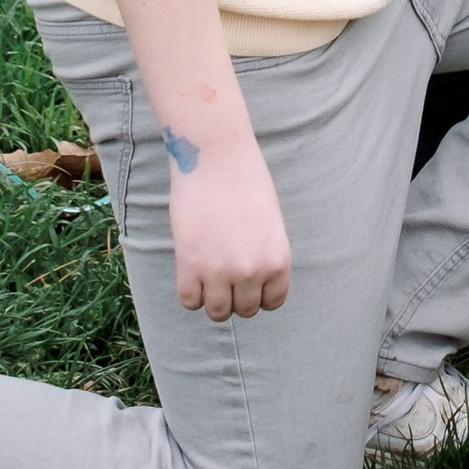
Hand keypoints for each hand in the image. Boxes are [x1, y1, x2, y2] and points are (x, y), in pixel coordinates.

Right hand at [167, 127, 291, 320]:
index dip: (259, 293)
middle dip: (235, 295)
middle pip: (245, 309)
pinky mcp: (190, 265)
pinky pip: (190, 301)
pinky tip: (191, 271)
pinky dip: (190, 293)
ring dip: (212, 298)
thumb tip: (250, 282)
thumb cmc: (245, 180)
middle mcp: (253, 271)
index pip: (273, 302)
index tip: (248, 280)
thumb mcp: (269, 223)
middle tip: (225, 272)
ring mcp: (220, 271)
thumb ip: (263, 255)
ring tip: (207, 275)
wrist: (217, 156)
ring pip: (218, 312)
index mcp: (278, 260)